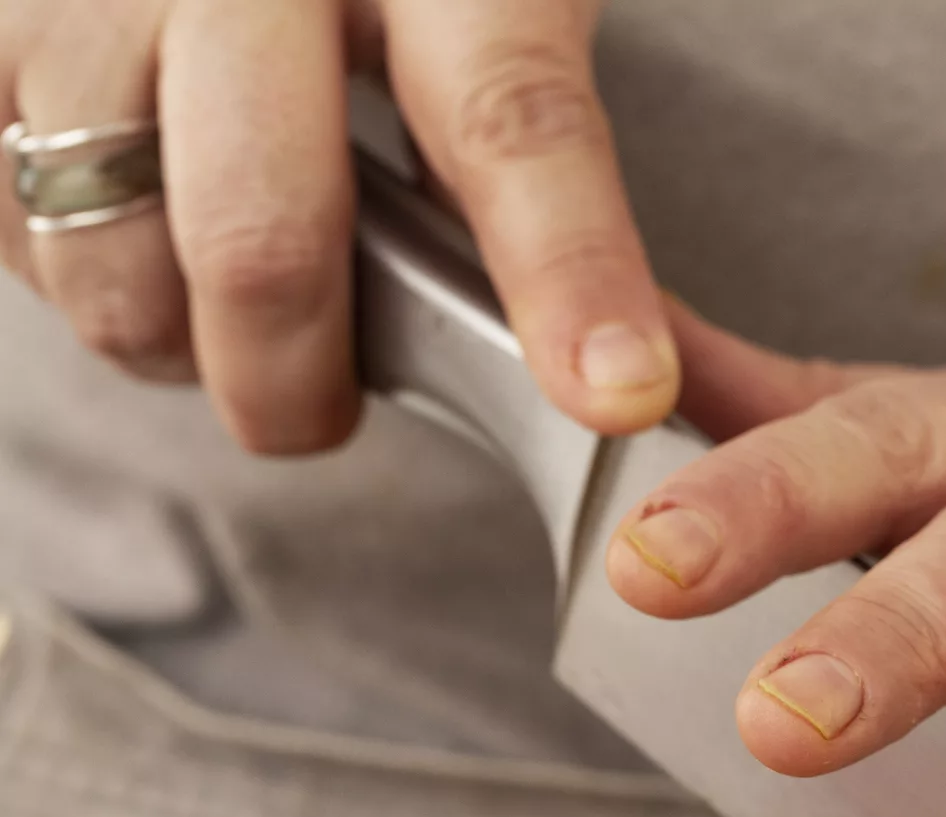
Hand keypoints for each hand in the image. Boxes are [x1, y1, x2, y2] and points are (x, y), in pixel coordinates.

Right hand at [0, 0, 673, 452]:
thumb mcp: (486, 16)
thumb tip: (642, 379)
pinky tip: (131, 218)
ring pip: (115, 267)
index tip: (615, 396)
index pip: (513, 123)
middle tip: (315, 408)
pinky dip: (78, 276)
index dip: (566, 272)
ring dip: (176, 343)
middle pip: (264, 237)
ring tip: (218, 290)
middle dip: (295, 382)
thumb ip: (540, 181)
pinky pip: (11, 233)